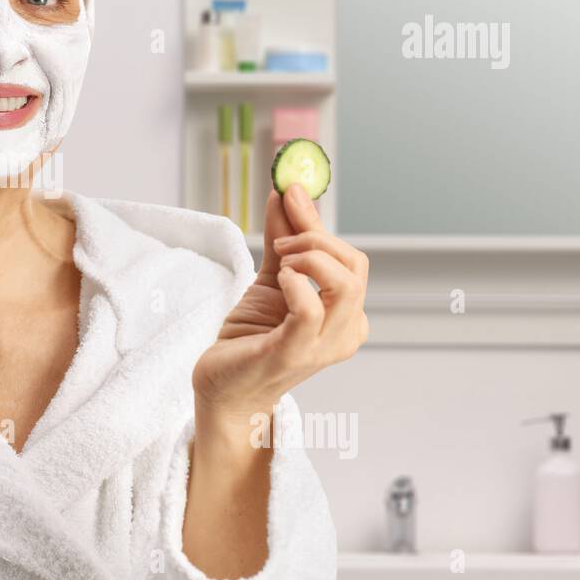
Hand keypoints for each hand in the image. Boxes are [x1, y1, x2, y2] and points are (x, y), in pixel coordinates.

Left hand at [192, 185, 369, 422]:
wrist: (224, 387)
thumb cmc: (252, 337)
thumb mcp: (270, 279)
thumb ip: (282, 238)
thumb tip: (286, 192)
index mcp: (346, 315)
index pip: (352, 260)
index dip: (320, 222)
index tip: (290, 191)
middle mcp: (344, 333)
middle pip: (355, 267)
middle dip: (316, 238)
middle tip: (280, 242)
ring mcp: (322, 347)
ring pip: (344, 285)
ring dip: (309, 258)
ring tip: (278, 263)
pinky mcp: (292, 354)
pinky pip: (310, 310)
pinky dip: (295, 284)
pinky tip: (278, 279)